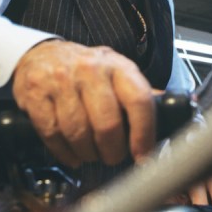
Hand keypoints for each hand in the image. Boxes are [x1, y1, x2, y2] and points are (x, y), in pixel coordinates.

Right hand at [12, 40, 154, 167]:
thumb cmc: (84, 70)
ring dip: (87, 153)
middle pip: (107, 123)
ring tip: (90, 154)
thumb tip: (174, 110)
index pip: (139, 100)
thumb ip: (138, 94)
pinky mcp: (36, 93)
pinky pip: (53, 133)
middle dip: (112, 151)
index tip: (143, 156)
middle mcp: (90, 70)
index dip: (144, 134)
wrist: (40, 54)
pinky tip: (71, 152)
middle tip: (112, 157)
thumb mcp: (116, 72)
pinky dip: (64, 151)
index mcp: (117, 66)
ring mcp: (61, 80)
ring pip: (78, 132)